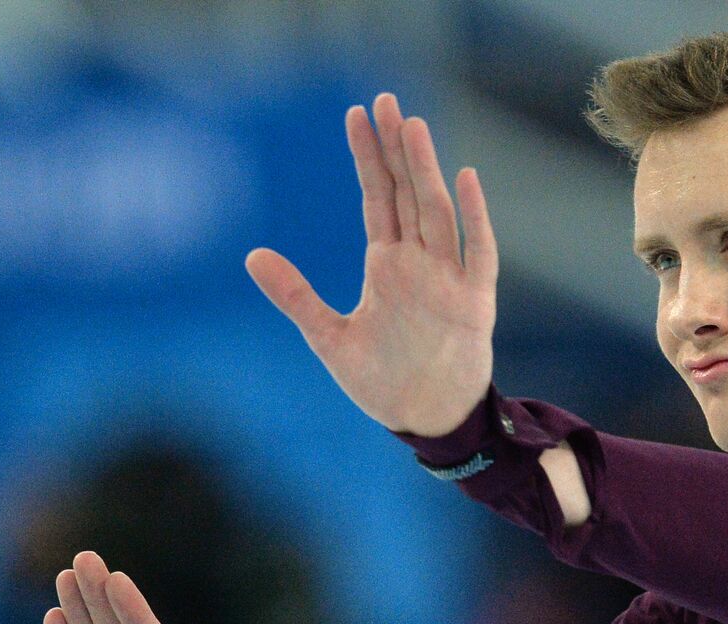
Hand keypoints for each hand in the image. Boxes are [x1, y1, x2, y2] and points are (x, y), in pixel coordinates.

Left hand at [245, 92, 497, 437]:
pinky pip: (477, 252)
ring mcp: (448, 279)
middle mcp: (419, 264)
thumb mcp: (329, 338)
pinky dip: (473, 217)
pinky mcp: (474, 302)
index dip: (367, 158)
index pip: (377, 198)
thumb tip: (250, 256)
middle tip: (387, 100)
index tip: (357, 114)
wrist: (426, 419)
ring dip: (425, 171)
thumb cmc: (382, 382)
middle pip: (407, 193)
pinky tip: (464, 180)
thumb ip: (295, 295)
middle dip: (397, 148)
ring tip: (413, 127)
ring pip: (436, 212)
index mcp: (387, 266)